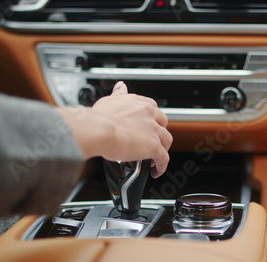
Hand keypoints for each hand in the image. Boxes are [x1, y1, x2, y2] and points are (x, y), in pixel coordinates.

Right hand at [56, 81, 172, 177]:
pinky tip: (156, 170)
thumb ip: (118, 94)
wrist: (99, 130)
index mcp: (138, 103)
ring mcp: (153, 130)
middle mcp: (148, 114)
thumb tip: (120, 86)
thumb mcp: (109, 100)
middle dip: (159, 132)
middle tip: (150, 140)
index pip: (152, 108)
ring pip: (166, 140)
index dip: (151, 118)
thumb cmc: (100, 118)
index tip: (147, 124)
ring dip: (163, 148)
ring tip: (155, 157)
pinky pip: (164, 157)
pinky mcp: (154, 146)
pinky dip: (162, 165)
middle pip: (163, 122)